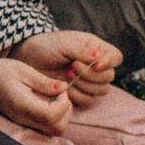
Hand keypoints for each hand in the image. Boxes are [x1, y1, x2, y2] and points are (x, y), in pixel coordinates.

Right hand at [0, 56, 72, 133]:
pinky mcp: (23, 122)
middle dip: (65, 112)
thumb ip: (44, 82)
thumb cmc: (1, 72)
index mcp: (22, 105)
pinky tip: (49, 103)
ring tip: (56, 99)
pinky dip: (54, 118)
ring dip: (61, 116)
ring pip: (52, 131)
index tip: (61, 90)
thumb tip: (64, 88)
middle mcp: (23, 118)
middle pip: (56, 128)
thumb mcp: (24, 71)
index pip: (51, 116)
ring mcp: (23, 122)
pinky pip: (45, 127)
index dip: (63, 104)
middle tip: (61, 95)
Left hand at [6, 30, 121, 105]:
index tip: (95, 64)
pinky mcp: (79, 93)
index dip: (109, 63)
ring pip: (102, 90)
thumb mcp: (63, 43)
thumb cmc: (46, 46)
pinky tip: (65, 87)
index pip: (116, 57)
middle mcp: (95, 65)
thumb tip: (99, 58)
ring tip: (68, 74)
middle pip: (109, 76)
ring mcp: (88, 80)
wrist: (28, 60)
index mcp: (95, 49)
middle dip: (91, 74)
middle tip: (72, 66)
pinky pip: (89, 100)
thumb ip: (82, 50)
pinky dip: (78, 95)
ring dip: (85, 85)